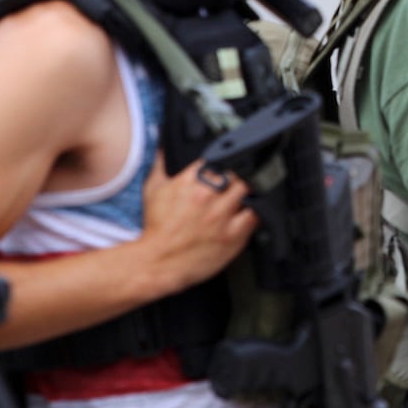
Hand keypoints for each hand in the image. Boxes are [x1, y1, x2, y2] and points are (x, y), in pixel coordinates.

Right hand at [136, 156, 257, 294]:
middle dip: (237, 177)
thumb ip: (160, 163)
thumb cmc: (156, 228)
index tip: (224, 168)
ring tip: (244, 197)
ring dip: (248, 192)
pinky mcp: (233, 236)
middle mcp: (208, 196)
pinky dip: (255, 212)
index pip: (218, 159)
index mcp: (190, 181)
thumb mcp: (152, 189)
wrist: (157, 262)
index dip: (223, 163)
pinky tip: (249, 212)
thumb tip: (163, 146)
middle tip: (234, 184)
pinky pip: (255, 216)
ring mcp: (222, 216)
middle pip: (237, 173)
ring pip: (249, 191)